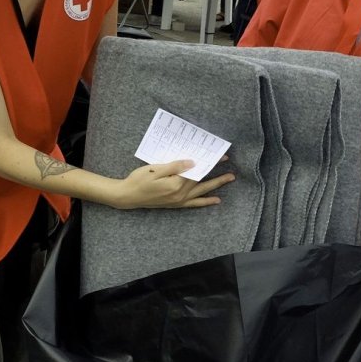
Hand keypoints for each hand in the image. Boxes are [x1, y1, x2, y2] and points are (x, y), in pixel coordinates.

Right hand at [110, 160, 232, 209]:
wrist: (128, 196)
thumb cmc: (139, 180)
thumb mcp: (155, 169)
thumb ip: (175, 166)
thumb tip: (192, 162)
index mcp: (176, 183)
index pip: (197, 171)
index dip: (209, 163)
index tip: (221, 156)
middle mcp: (180, 194)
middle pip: (203, 182)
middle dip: (218, 175)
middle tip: (232, 169)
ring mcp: (179, 201)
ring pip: (202, 192)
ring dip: (216, 186)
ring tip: (229, 179)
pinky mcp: (176, 204)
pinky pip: (195, 204)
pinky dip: (206, 202)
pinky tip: (216, 200)